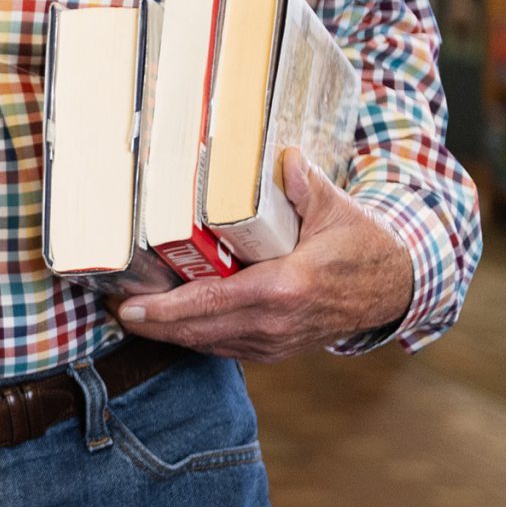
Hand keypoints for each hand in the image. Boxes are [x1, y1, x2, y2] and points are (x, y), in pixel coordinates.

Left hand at [115, 148, 414, 362]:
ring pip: (209, 343)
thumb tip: (283, 158)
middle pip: (200, 331)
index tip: (130, 308)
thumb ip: (304, 184)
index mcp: (286, 288)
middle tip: (112, 306)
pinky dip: (194, 336)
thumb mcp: (335, 208)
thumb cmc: (361, 245)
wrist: (393, 287)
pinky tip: (169, 322)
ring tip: (130, 312)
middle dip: (152, 324)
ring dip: (168, 332)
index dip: (167, 310)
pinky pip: (225, 346)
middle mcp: (276, 323)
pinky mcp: (276, 348)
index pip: (214, 302)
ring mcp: (276, 341)